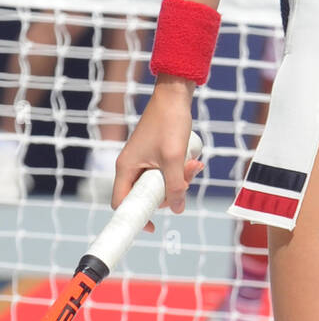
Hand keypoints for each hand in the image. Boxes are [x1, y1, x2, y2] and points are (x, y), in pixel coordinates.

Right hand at [112, 80, 201, 231]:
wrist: (175, 94)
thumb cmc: (170, 122)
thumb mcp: (174, 158)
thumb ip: (176, 185)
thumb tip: (177, 209)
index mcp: (126, 167)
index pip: (122, 203)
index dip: (135, 217)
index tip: (152, 226)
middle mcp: (131, 165)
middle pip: (145, 194)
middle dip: (168, 192)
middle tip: (186, 181)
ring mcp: (143, 159)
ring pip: (159, 183)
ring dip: (178, 179)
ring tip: (194, 165)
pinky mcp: (155, 153)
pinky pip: (165, 171)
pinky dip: (179, 170)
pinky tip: (194, 161)